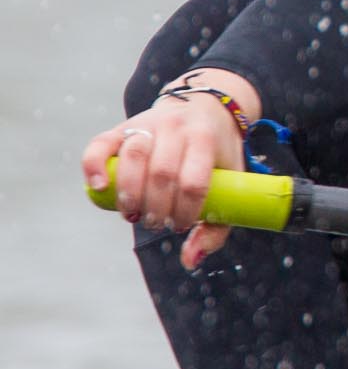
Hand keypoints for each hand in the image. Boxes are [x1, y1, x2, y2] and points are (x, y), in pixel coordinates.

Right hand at [80, 68, 258, 270]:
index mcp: (206, 140)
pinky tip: (99, 188)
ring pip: (133, 157)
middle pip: (162, 173)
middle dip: (156, 208)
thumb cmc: (217, 153)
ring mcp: (149, 123)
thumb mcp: (231, 180)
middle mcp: (177, 127)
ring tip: (133, 213)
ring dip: (129, 194)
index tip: (180, 226)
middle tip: (155, 222)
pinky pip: (101, 143)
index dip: (185, 212)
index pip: (194, 182)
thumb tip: (189, 262)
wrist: (206, 106)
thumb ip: (216, 226)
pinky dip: (94, 166)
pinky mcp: (122, 126)